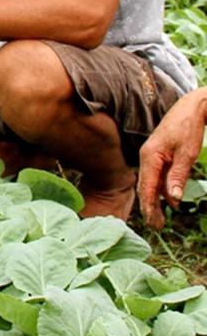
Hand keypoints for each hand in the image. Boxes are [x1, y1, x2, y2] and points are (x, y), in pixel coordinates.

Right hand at [139, 89, 206, 229]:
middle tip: (156, 227)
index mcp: (150, 156)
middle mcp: (147, 157)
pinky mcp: (159, 155)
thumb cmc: (188, 127)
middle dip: (150, 207)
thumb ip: (178, 176)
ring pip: (151, 182)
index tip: (152, 222)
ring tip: (160, 219)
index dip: (149, 205)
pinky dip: (162, 189)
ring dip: (156, 200)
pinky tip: (169, 201)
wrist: (191, 107)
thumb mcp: (187, 154)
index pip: (146, 186)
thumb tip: (173, 198)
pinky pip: (158, 176)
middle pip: (145, 186)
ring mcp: (152, 156)